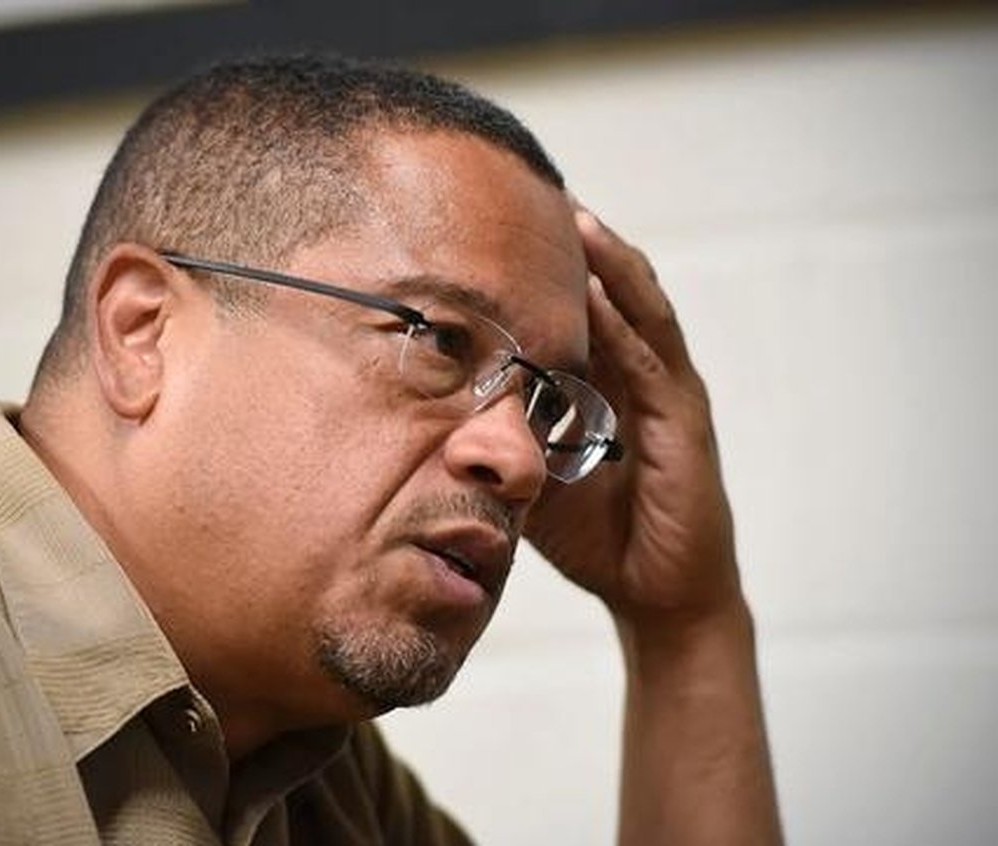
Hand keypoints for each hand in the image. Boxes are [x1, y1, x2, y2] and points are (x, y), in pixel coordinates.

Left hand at [525, 209, 742, 628]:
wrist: (656, 595)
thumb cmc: (597, 534)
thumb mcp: (537, 473)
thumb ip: (507, 435)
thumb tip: (437, 413)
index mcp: (611, 383)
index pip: (582, 308)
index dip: (550, 267)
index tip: (504, 224)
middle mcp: (643, 376)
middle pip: (612, 291)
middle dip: (579, 243)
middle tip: (535, 191)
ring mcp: (669, 393)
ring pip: (640, 310)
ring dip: (606, 260)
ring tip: (571, 214)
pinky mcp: (683, 423)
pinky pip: (650, 361)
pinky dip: (623, 321)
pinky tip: (591, 288)